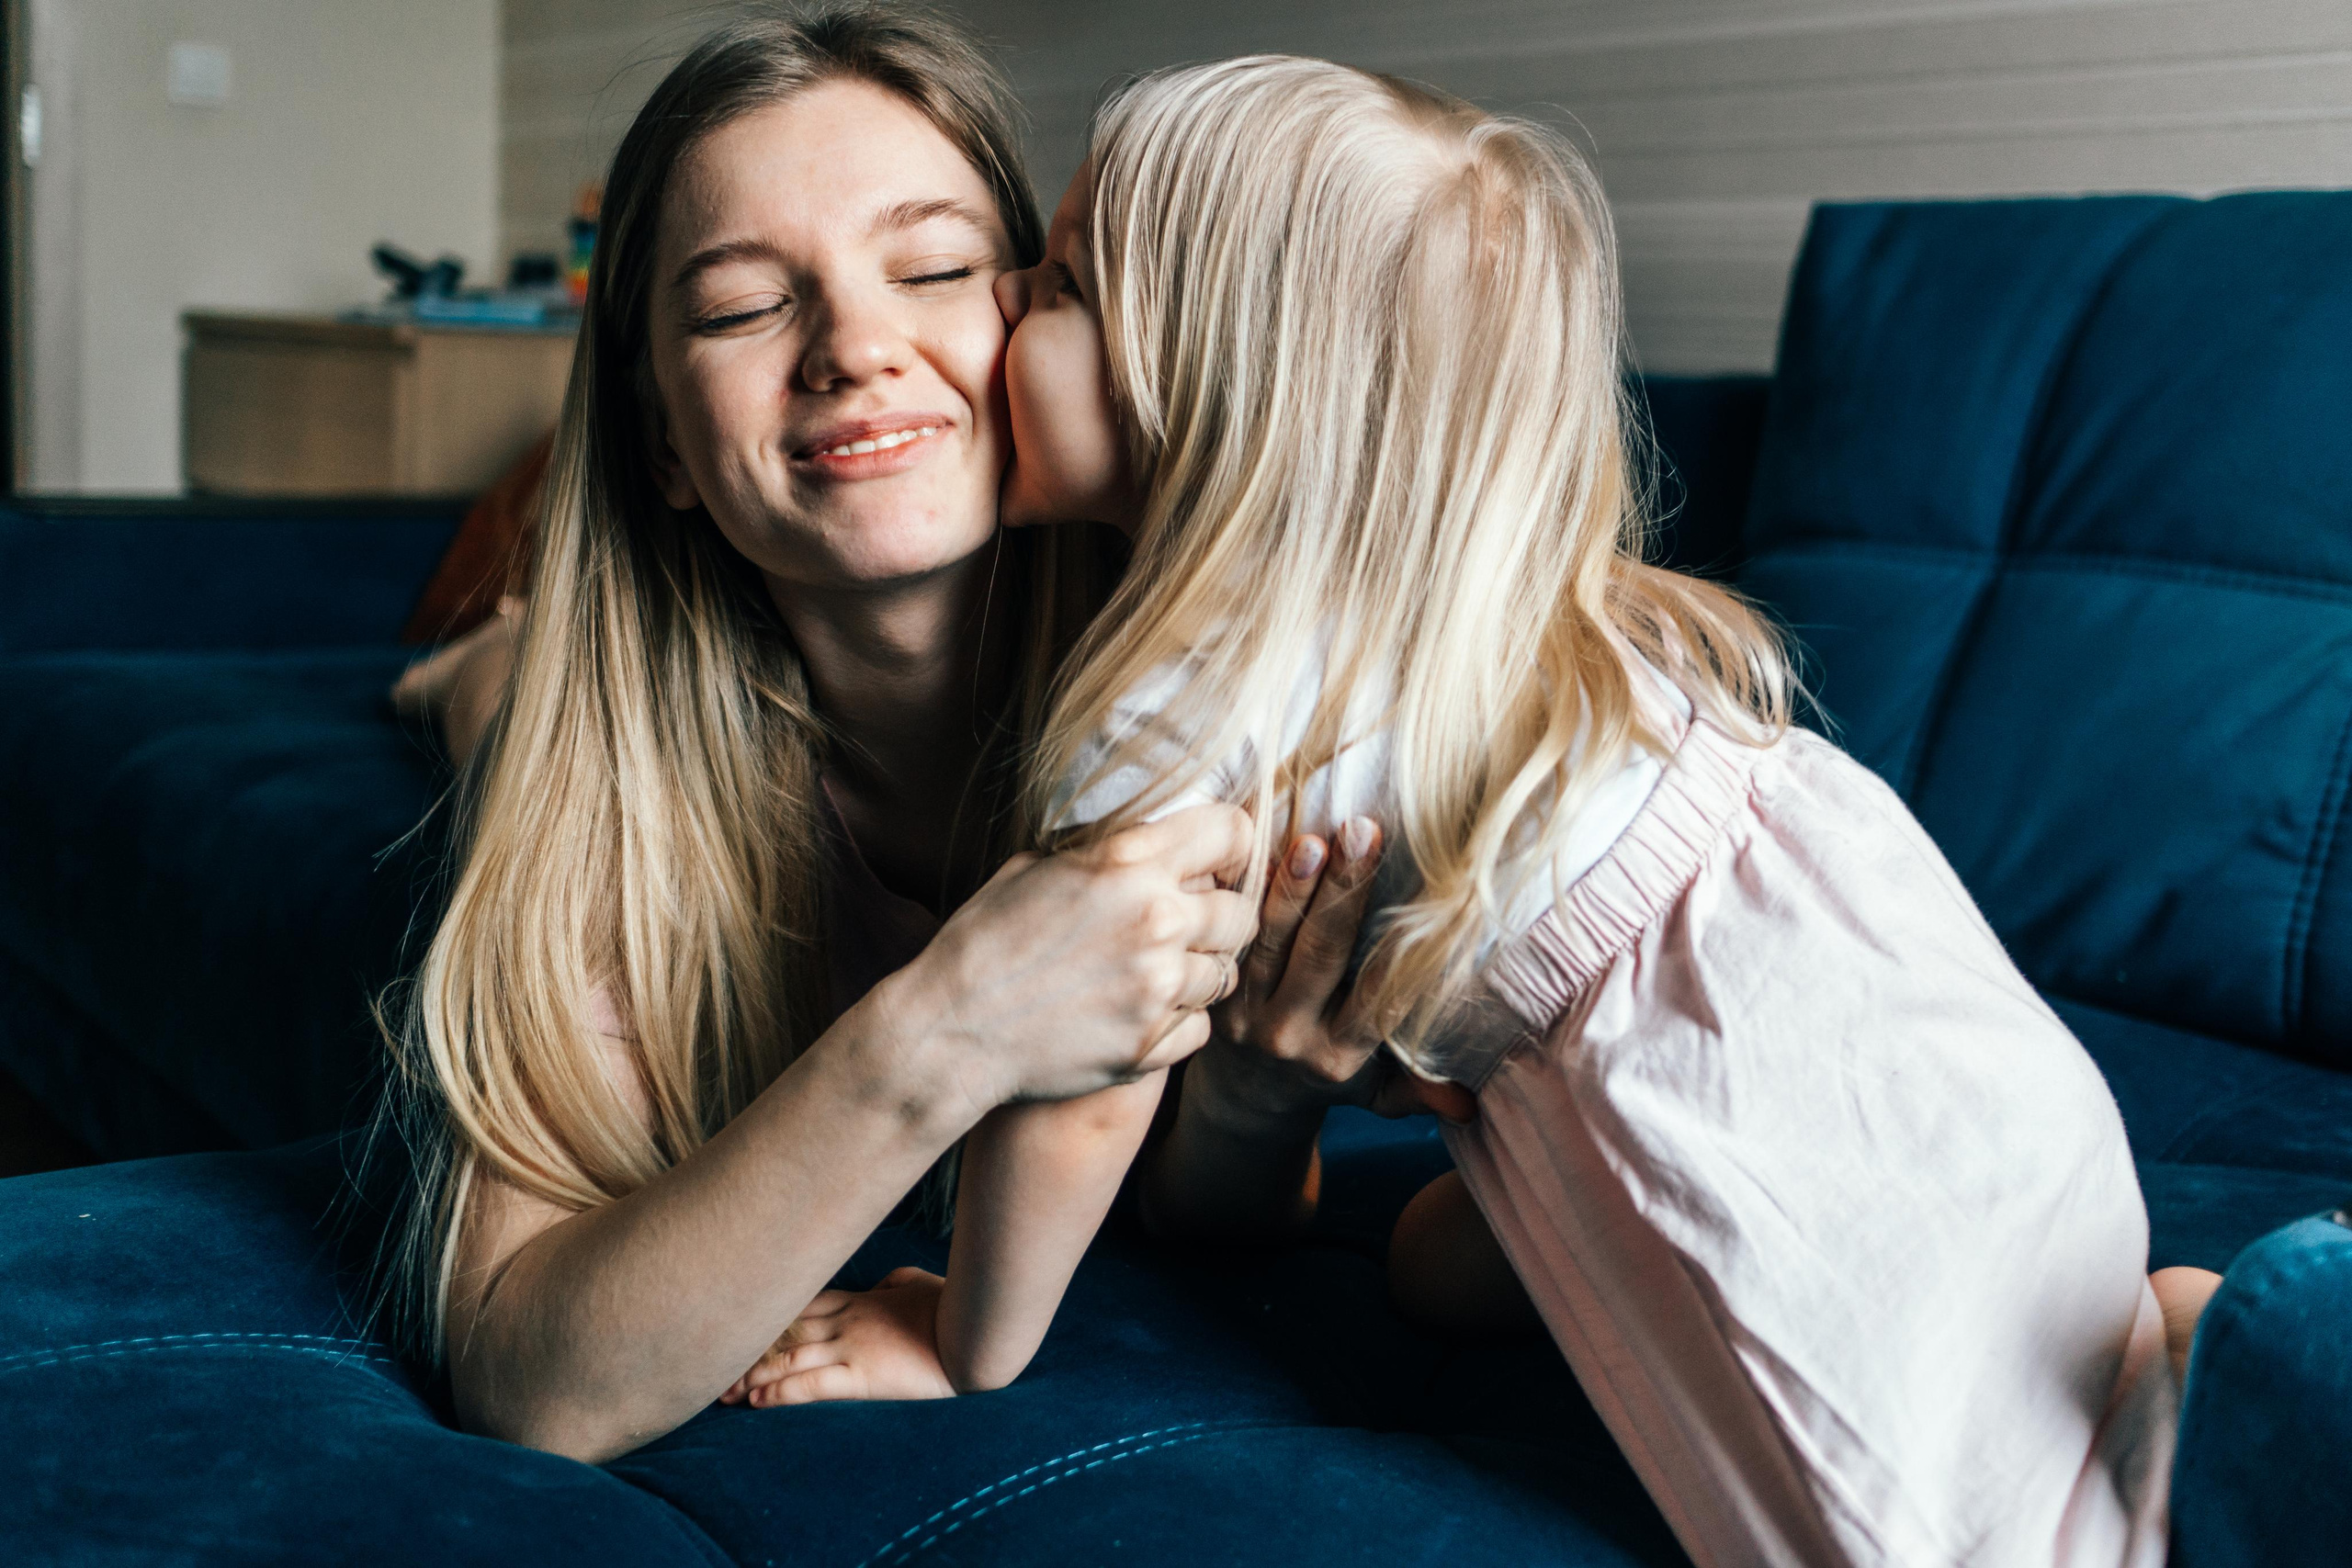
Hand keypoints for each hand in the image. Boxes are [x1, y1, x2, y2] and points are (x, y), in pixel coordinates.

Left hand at [718, 1268, 955, 1407]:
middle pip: (784, 1332)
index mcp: (858, 1300)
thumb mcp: (915, 1282)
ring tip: (724, 1393)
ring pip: (788, 1357)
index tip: (740, 1330)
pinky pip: (810, 1383)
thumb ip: (890, 1283)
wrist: (973, 1336)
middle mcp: (846, 1320)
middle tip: (716, 1367)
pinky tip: (757, 1402)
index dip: (767, 1320)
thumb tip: (880, 1284)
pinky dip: (779, 1392)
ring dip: (753, 1375)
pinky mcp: (862, 1376)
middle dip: (748, 1350)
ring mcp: (851, 1347)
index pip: (799, 1306)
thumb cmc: (950, 1306)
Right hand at [880, 804, 1258, 1115]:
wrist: (948, 1031)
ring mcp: (1156, 988)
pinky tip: (1140, 1013)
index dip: (1232, 846)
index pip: (1233, 833)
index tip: (1221, 861)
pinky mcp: (1150, 1044)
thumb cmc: (982, 942)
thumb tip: (1150, 838)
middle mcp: (1155, 921)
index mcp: (1128, 863)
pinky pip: (1202, 1026)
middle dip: (1219, 917)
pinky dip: (1179, 1021)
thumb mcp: (1034, 868)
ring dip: (1198, 972)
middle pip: (1241, 913)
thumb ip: (1105, 852)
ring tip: (1156, 973)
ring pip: (1225, 974)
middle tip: (1187, 926)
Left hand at [1199, 820, 1473, 1126]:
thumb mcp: (1372, 1096)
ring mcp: (1244, 1009)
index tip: (1425, 900)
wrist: (1241, 1102)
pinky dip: (1246, 891)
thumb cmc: (1326, 1078)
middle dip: (1343, 892)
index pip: (1377, 996)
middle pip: (1322, 953)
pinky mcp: (1214, 986)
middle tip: (1361, 832)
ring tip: (1311, 839)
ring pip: (1270, 939)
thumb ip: (1415, 1094)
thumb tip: (1469, 1105)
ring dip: (1292, 886)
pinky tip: (1260, 847)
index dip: (1399, 950)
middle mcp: (1289, 1034)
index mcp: (1338, 1055)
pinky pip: (1233, 934)